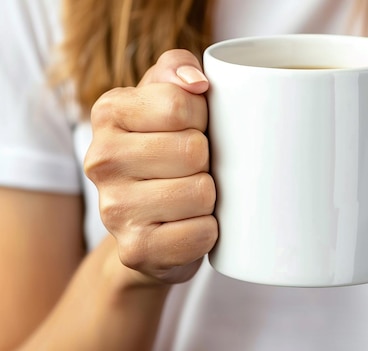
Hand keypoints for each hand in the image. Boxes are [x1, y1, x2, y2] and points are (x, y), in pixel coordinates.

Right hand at [84, 50, 217, 284]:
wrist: (150, 228)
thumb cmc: (168, 152)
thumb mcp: (167, 99)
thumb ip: (178, 69)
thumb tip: (197, 82)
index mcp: (109, 112)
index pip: (179, 104)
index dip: (203, 119)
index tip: (193, 129)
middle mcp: (100, 159)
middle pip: (192, 149)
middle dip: (207, 161)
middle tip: (192, 170)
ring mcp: (112, 209)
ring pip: (201, 192)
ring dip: (210, 198)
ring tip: (190, 198)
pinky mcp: (135, 249)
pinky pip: (201, 233)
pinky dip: (207, 231)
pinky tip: (188, 225)